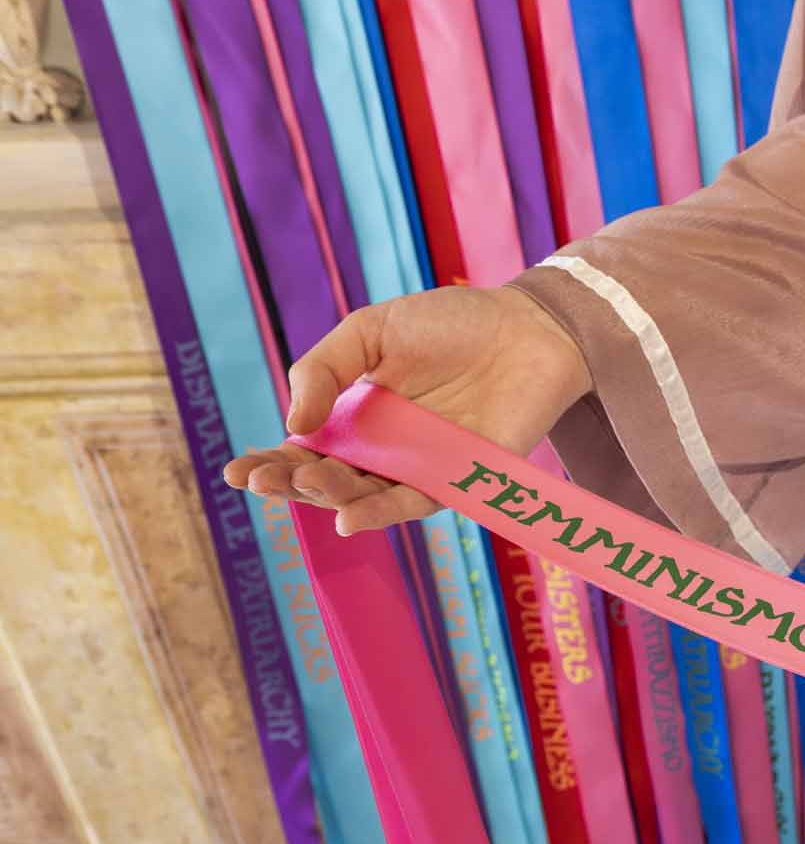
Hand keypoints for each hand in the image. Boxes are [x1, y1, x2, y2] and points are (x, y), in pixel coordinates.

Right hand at [221, 285, 589, 533]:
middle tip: (261, 481)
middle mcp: (382, 450)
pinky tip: (347, 518)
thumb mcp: (371, 332)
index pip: (303, 448)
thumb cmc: (451, 324)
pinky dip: (380, 513)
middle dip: (290, 483)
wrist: (528, 328)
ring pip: (363, 496)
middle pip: (326, 478)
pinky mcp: (458, 480)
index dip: (270, 463)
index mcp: (355, 416)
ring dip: (329, 497)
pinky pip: (414, 504)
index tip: (237, 473)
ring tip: (304, 488)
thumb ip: (326, 369)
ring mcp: (418, 468)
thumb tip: (293, 421)